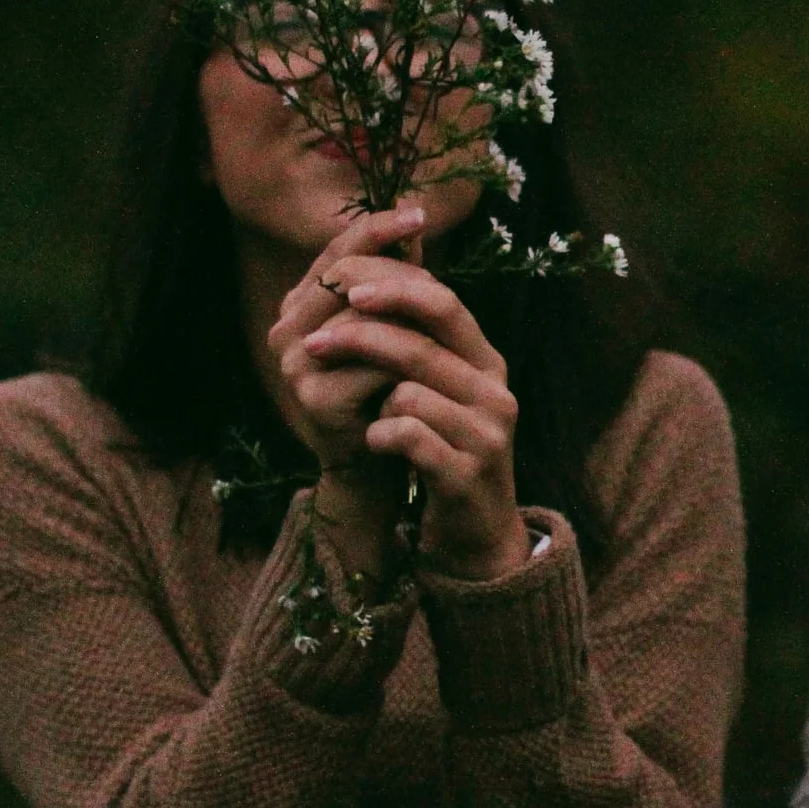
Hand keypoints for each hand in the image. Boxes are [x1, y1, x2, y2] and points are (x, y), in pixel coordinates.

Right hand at [267, 204, 431, 476]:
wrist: (376, 460)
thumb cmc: (385, 383)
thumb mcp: (393, 323)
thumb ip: (397, 274)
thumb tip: (415, 215)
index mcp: (301, 302)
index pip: (336, 249)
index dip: (377, 227)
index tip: (420, 214)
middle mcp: (286, 327)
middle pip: (350, 276)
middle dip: (402, 275)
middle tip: (441, 285)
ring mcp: (294, 364)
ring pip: (363, 317)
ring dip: (409, 318)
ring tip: (444, 324)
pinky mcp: (316, 399)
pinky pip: (374, 364)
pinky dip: (408, 361)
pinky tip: (432, 365)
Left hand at [290, 217, 531, 582]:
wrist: (478, 527)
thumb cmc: (445, 447)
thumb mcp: (443, 390)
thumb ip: (420, 342)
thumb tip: (367, 280)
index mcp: (488, 363)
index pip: (446, 305)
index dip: (396, 290)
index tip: (349, 289)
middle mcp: (496, 394)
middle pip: (421, 347)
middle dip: (360, 339)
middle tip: (312, 345)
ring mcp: (487, 436)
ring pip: (409, 395)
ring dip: (374, 403)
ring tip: (372, 417)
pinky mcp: (467, 475)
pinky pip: (407, 439)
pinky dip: (380, 437)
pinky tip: (376, 444)